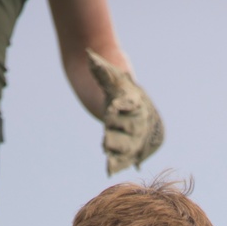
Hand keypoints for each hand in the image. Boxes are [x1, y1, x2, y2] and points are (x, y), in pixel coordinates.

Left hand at [86, 49, 163, 174]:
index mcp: (135, 100)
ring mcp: (135, 136)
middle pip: (129, 129)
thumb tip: (88, 55)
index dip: (121, 106)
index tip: (111, 108)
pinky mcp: (128, 149)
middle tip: (105, 140)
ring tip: (106, 155)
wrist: (128, 102)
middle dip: (117, 135)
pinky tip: (108, 170)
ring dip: (117, 151)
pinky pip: (124, 159)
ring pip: (128, 146)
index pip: (129, 103)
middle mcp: (138, 120)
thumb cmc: (117, 86)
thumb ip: (99, 69)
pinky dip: (117, 165)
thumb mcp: (109, 76)